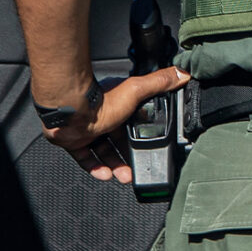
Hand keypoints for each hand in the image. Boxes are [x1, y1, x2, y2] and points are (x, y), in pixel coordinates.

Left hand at [42, 67, 189, 182]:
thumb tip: (182, 74)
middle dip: (129, 157)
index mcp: (118, 104)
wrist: (70, 114)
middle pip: (119, 142)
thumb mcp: (137, 90)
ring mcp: (88, 130)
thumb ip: (159, 83)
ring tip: (124, 176)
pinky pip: (86, 159)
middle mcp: (103, 117)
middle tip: (137, 170)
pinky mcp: (75, 142)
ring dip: (115, 165)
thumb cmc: (100, 102)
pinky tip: (105, 174)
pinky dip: (96, 168)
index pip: (133, 124)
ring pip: (104, 152)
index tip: (149, 150)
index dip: (141, 138)